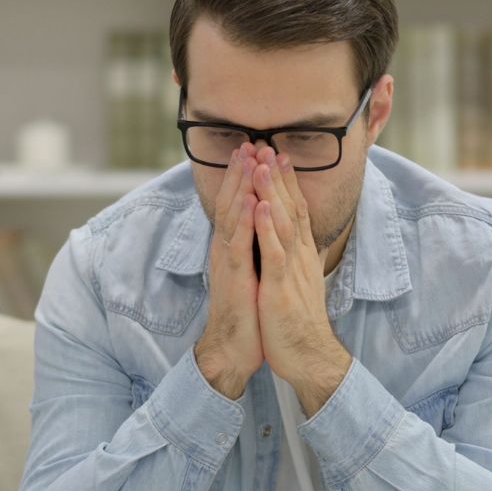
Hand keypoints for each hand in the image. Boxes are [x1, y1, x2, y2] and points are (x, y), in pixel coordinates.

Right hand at [195, 142, 263, 399]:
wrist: (234, 349)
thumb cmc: (246, 313)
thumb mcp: (252, 274)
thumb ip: (255, 250)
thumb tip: (264, 230)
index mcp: (234, 248)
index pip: (239, 205)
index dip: (246, 178)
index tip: (256, 151)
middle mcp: (227, 250)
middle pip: (233, 203)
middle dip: (242, 172)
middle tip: (250, 141)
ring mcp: (228, 263)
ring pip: (233, 217)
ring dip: (241, 187)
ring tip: (248, 159)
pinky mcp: (234, 279)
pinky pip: (239, 245)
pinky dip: (246, 222)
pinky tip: (253, 202)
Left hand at [251, 147, 350, 415]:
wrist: (308, 356)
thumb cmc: (298, 322)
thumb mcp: (300, 284)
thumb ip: (299, 260)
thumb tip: (301, 243)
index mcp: (301, 255)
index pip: (295, 210)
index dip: (286, 182)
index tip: (277, 155)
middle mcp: (300, 257)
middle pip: (290, 208)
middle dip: (277, 176)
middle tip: (266, 144)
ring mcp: (292, 271)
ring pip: (282, 223)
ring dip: (272, 192)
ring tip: (261, 163)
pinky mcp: (281, 288)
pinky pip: (274, 253)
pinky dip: (267, 229)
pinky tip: (260, 208)